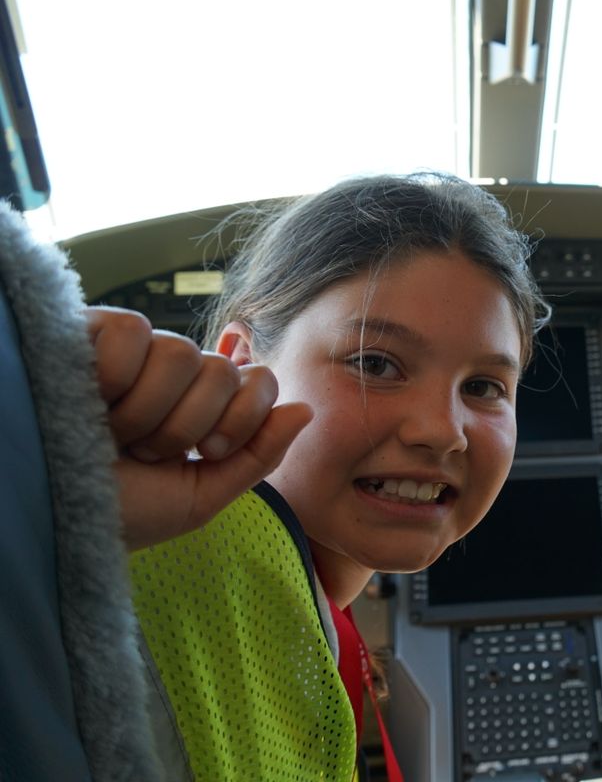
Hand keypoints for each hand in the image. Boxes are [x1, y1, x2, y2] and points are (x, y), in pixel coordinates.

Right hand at [87, 306, 311, 549]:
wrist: (49, 517)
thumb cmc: (120, 513)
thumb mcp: (200, 497)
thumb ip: (258, 455)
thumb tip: (306, 409)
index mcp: (204, 407)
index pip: (259, 380)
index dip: (244, 416)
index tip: (208, 451)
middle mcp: (173, 375)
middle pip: (223, 370)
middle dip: (190, 424)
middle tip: (147, 452)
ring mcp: (133, 353)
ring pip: (183, 352)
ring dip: (150, 409)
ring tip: (113, 434)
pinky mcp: (90, 332)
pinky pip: (134, 330)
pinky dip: (116, 374)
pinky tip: (90, 398)